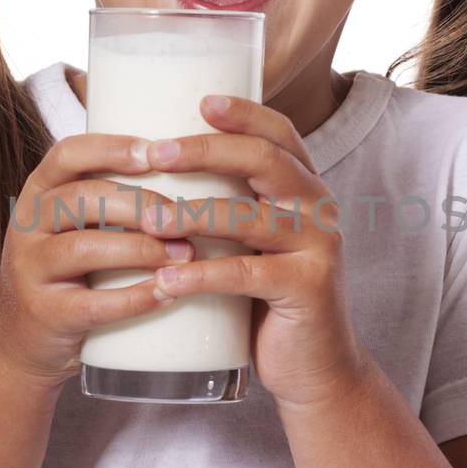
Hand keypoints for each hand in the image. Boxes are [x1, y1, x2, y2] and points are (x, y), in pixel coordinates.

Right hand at [0, 131, 195, 391]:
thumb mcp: (70, 226)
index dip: (111, 149)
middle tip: (183, 217)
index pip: (68, 154)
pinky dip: (134, 297)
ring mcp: (30, 271)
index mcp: (38, 194)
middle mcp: (26, 226)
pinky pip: (92, 304)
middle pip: (81, 199)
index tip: (155, 152)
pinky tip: (167, 292)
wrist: (20, 340)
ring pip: (84, 249)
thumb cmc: (66, 271)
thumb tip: (195, 170)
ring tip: (184, 254)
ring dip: (141, 249)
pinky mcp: (45, 314)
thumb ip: (110, 199)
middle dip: (138, 204)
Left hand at [138, 92, 370, 411]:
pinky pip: (246, 274)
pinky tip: (165, 281)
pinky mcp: (308, 289)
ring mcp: (318, 248)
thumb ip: (229, 206)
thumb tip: (156, 169)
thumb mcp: (254, 243)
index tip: (200, 100)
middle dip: (205, 151)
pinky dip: (201, 275)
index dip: (244, 112)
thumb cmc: (269, 299)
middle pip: (263, 160)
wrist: (315, 368)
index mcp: (306, 188)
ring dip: (190, 214)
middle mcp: (319, 208)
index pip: (279, 133)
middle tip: (154, 153)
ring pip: (248, 216)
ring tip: (147, 218)